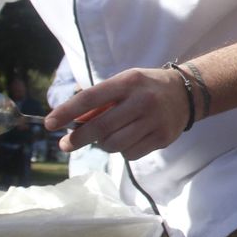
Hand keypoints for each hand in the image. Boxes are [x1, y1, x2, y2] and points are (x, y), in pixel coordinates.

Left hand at [49, 67, 191, 161]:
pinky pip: (130, 154)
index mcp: (128, 82)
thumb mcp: (123, 83)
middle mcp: (142, 101)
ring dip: (103, 144)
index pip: (90, 99)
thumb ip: (99, 101)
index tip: (49, 124)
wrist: (187, 93)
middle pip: (100, 127)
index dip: (66, 113)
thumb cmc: (145, 87)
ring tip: (107, 136)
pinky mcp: (162, 138)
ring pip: (114, 144)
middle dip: (77, 139)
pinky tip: (129, 139)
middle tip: (65, 144)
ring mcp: (154, 121)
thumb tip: (72, 121)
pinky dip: (123, 150)